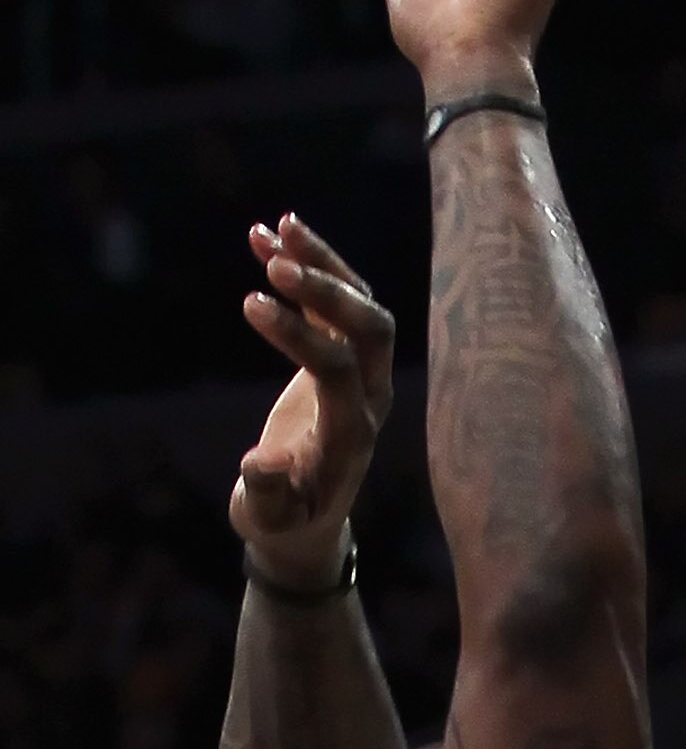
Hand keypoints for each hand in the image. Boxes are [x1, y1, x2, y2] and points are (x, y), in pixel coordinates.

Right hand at [233, 217, 394, 585]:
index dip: (300, 334)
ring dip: (321, 264)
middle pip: (372, 329)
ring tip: (275, 227)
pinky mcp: (342, 357)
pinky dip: (306, 269)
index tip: (250, 303)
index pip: (341, 368)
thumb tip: (264, 463)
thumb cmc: (284, 520)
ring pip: (359, 305)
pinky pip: (334, 304)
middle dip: (329, 292)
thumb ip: (266, 494)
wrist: (305, 521)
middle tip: (275, 265)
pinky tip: (265, 236)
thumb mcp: (269, 517)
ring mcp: (362, 375)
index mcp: (352, 433)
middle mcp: (370, 397)